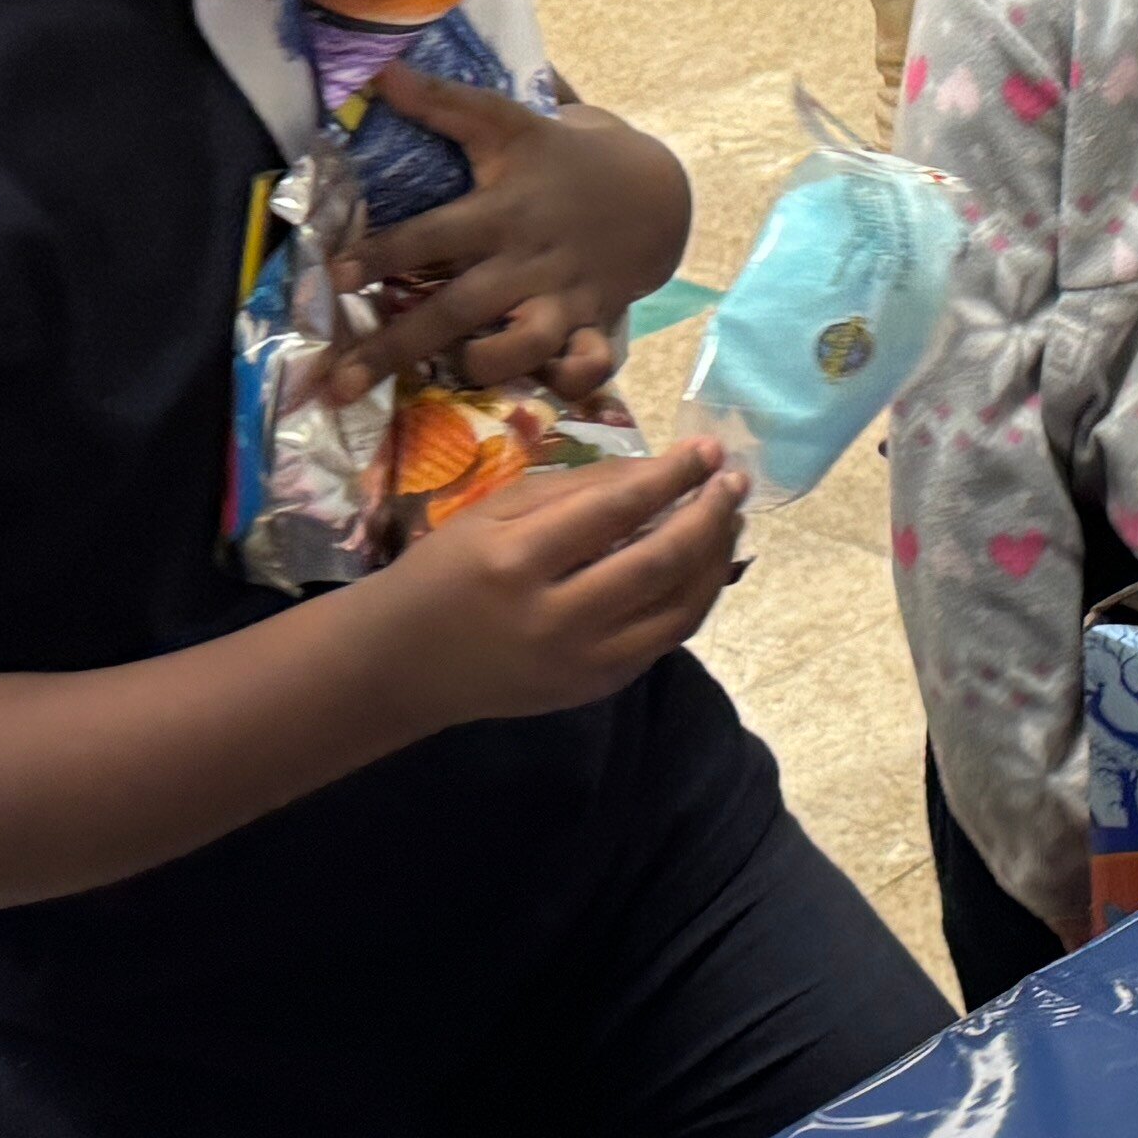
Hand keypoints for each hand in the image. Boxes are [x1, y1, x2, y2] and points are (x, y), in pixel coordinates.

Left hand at [325, 73, 696, 402]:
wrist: (656, 190)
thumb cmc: (564, 157)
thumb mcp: (512, 122)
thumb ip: (446, 102)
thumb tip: (381, 70)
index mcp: (503, 211)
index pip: (434, 236)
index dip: (384, 256)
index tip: (335, 276)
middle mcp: (528, 260)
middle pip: (457, 309)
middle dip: (395, 348)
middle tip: (338, 384)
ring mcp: (563, 297)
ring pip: (520, 347)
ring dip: (476, 367)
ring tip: (430, 385)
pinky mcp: (591, 324)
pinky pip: (583, 366)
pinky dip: (563, 383)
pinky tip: (534, 402)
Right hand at [362, 433, 750, 724]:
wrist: (404, 665)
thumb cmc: (445, 572)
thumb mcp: (492, 513)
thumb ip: (575, 490)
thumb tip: (658, 470)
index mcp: (516, 561)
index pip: (616, 510)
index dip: (672, 476)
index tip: (707, 449)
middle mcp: (554, 618)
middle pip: (658, 563)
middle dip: (708, 516)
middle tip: (734, 481)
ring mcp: (581, 663)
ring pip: (677, 610)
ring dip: (715, 560)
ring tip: (728, 519)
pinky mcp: (595, 688)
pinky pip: (664, 640)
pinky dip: (693, 598)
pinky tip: (703, 565)